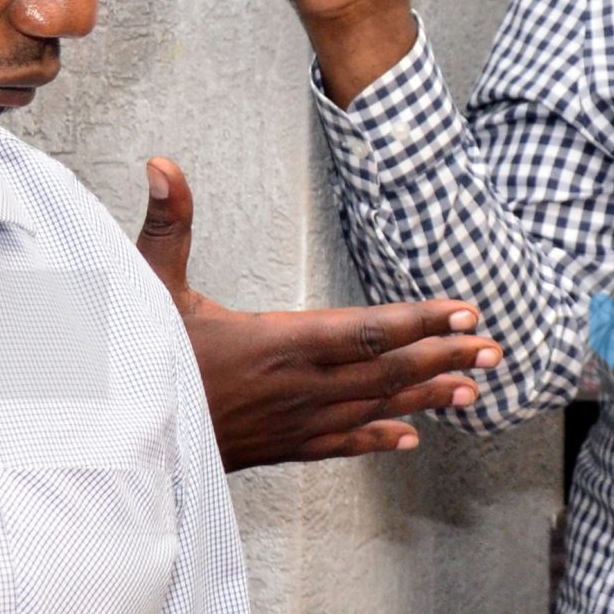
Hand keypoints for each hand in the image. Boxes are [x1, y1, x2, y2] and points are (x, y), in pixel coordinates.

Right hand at [136, 157, 502, 469]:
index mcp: (276, 342)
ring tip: (475, 386)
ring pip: (373, 408)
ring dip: (427, 396)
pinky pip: (339, 444)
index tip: (465, 310)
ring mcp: (291, 421)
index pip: (365, 331)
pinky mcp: (277, 448)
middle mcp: (296, 386)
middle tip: (496, 347)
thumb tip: (163, 164)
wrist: (117, 448)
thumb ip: (169, 225)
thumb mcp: (148, 289)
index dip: (419, 321)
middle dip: (444, 355)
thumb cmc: (135, 365)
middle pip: (385, 370)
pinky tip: (410, 439)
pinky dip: (377, 439)